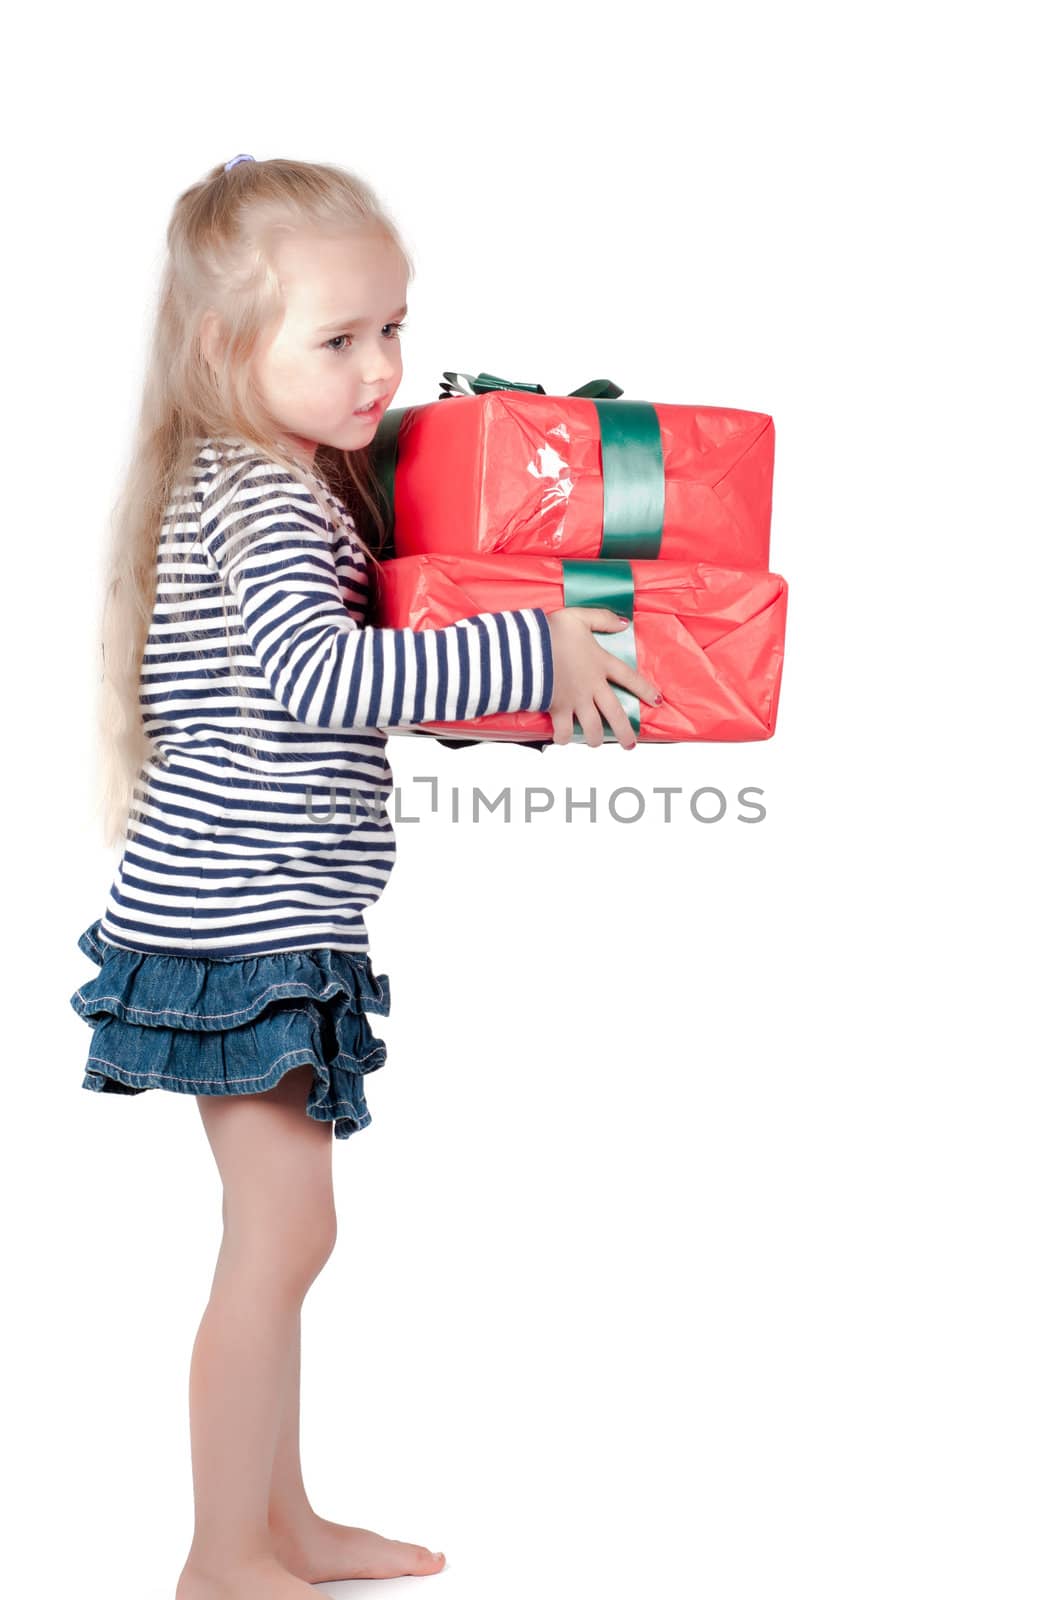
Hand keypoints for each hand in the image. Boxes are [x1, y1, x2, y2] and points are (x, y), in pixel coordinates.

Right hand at [546, 608, 660, 748]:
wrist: (526, 648)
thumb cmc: (552, 631)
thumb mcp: (579, 617)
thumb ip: (603, 619)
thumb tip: (624, 623)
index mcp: (601, 663)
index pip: (630, 679)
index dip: (645, 690)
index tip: (658, 702)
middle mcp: (592, 686)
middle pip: (615, 714)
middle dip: (625, 733)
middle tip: (630, 745)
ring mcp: (576, 700)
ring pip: (593, 728)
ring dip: (596, 739)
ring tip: (596, 743)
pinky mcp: (557, 709)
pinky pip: (564, 731)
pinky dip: (564, 737)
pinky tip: (564, 738)